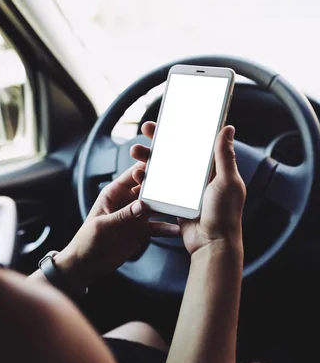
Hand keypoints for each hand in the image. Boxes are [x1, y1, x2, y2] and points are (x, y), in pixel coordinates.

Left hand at [53, 161, 179, 290]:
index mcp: (114, 193)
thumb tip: (142, 205)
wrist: (88, 264)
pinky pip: (158, 226)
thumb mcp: (104, 226)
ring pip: (157, 207)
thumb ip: (123, 215)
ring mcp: (136, 216)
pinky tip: (179, 230)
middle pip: (149, 189)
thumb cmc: (88, 240)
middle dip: (164, 187)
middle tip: (182, 186)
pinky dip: (168, 228)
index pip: (133, 175)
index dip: (148, 168)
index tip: (165, 165)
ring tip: (185, 207)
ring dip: (169, 207)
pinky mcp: (142, 230)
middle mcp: (128, 201)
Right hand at [131, 122, 245, 255]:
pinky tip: (137, 174)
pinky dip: (147, 180)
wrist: (211, 244)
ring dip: (148, 159)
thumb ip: (225, 156)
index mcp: (212, 168)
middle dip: (159, 140)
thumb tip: (227, 128)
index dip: (182, 129)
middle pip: (175, 152)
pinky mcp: (174, 202)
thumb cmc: (224, 214)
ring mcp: (184, 190)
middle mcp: (197, 177)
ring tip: (135, 152)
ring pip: (163, 168)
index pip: (195, 142)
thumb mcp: (227, 182)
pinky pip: (158, 187)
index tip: (169, 118)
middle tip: (146, 128)